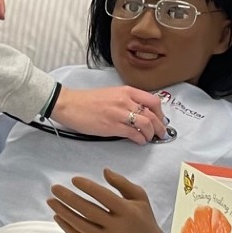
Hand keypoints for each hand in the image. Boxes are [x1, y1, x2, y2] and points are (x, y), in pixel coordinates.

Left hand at [47, 169, 169, 232]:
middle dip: (69, 198)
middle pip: (88, 211)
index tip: (74, 179)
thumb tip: (105, 170)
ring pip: (80, 225)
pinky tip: (57, 217)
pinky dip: (67, 227)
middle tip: (54, 188)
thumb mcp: (139, 197)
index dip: (88, 187)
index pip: (104, 197)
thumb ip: (122, 183)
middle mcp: (117, 227)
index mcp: (127, 211)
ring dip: (63, 212)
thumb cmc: (140, 218)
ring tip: (51, 200)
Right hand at [51, 85, 165, 142]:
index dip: (160, 113)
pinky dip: (140, 139)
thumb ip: (126, 100)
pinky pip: (133, 134)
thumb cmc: (87, 100)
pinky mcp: (112, 126)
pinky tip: (139, 141)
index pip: (153, 101)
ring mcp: (119, 114)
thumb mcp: (111, 93)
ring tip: (149, 138)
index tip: (161, 120)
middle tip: (161, 134)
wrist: (70, 104)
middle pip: (152, 115)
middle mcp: (125, 101)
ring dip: (151, 134)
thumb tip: (140, 112)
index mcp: (126, 91)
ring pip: (145, 125)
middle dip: (160, 127)